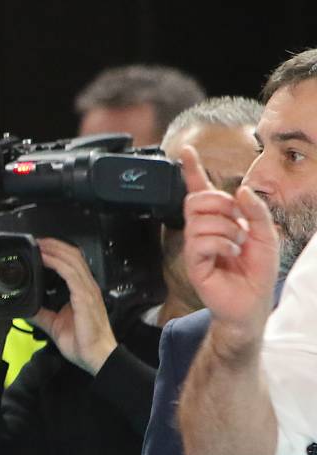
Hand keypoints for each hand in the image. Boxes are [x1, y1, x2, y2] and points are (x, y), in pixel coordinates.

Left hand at [32, 238, 117, 373]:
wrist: (95, 356)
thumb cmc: (81, 341)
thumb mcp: (54, 324)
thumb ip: (41, 313)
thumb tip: (25, 307)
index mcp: (81, 290)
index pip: (71, 263)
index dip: (56, 252)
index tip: (38, 247)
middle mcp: (86, 286)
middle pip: (72, 255)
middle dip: (53, 245)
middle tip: (35, 240)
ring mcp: (87, 290)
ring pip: (72, 259)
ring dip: (53, 249)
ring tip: (37, 244)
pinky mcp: (85, 296)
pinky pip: (71, 273)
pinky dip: (56, 262)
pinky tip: (44, 258)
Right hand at [179, 143, 276, 351]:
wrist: (252, 303)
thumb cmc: (257, 272)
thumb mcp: (267, 235)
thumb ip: (257, 211)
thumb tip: (241, 191)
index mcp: (218, 220)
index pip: (200, 190)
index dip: (192, 169)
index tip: (186, 151)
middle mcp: (202, 230)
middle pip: (196, 199)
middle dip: (221, 204)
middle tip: (238, 223)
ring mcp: (195, 246)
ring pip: (200, 220)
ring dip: (228, 229)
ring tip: (237, 245)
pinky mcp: (193, 262)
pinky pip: (201, 241)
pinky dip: (223, 245)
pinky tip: (230, 255)